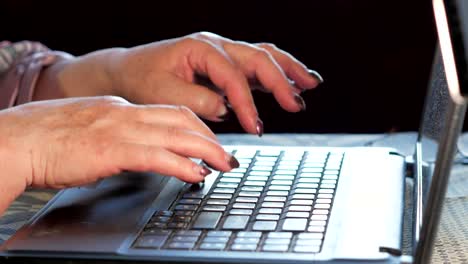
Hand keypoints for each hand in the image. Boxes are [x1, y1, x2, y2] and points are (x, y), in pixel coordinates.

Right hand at [0, 96, 237, 212]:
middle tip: (227, 154)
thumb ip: (115, 135)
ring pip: (178, 135)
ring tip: (224, 164)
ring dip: (207, 151)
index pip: (171, 111)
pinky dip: (183, 165)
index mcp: (121, 107)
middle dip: (211, 137)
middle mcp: (125, 113)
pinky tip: (197, 174)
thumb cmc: (47, 138)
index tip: (210, 139)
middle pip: (182, 120)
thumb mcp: (90, 128)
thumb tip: (134, 150)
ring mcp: (120, 130)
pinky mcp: (112, 151)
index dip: (197, 126)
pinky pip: (158, 156)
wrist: (17, 140)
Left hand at [35, 32, 322, 134]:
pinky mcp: (224, 65)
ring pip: (263, 55)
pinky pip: (256, 64)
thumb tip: (225, 108)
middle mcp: (215, 45)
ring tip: (311, 83)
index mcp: (200, 47)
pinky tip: (293, 81)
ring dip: (288, 70)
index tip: (254, 127)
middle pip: (258, 58)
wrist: (128, 72)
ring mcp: (222, 53)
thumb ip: (196, 101)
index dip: (246, 103)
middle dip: (280, 82)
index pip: (233, 76)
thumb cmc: (142, 80)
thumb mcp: (162, 93)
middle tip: (296, 104)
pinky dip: (277, 73)